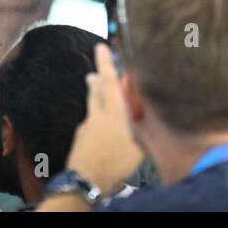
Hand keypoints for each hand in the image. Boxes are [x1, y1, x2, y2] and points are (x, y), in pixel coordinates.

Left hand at [65, 43, 143, 194]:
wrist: (86, 181)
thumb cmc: (116, 162)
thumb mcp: (139, 148)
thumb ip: (142, 132)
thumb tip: (148, 121)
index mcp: (114, 113)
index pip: (109, 82)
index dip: (105, 64)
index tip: (100, 46)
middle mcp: (97, 116)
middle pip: (95, 93)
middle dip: (96, 81)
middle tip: (94, 74)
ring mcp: (86, 128)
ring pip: (92, 109)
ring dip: (94, 100)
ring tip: (95, 95)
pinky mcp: (79, 141)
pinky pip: (90, 126)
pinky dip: (96, 124)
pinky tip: (102, 134)